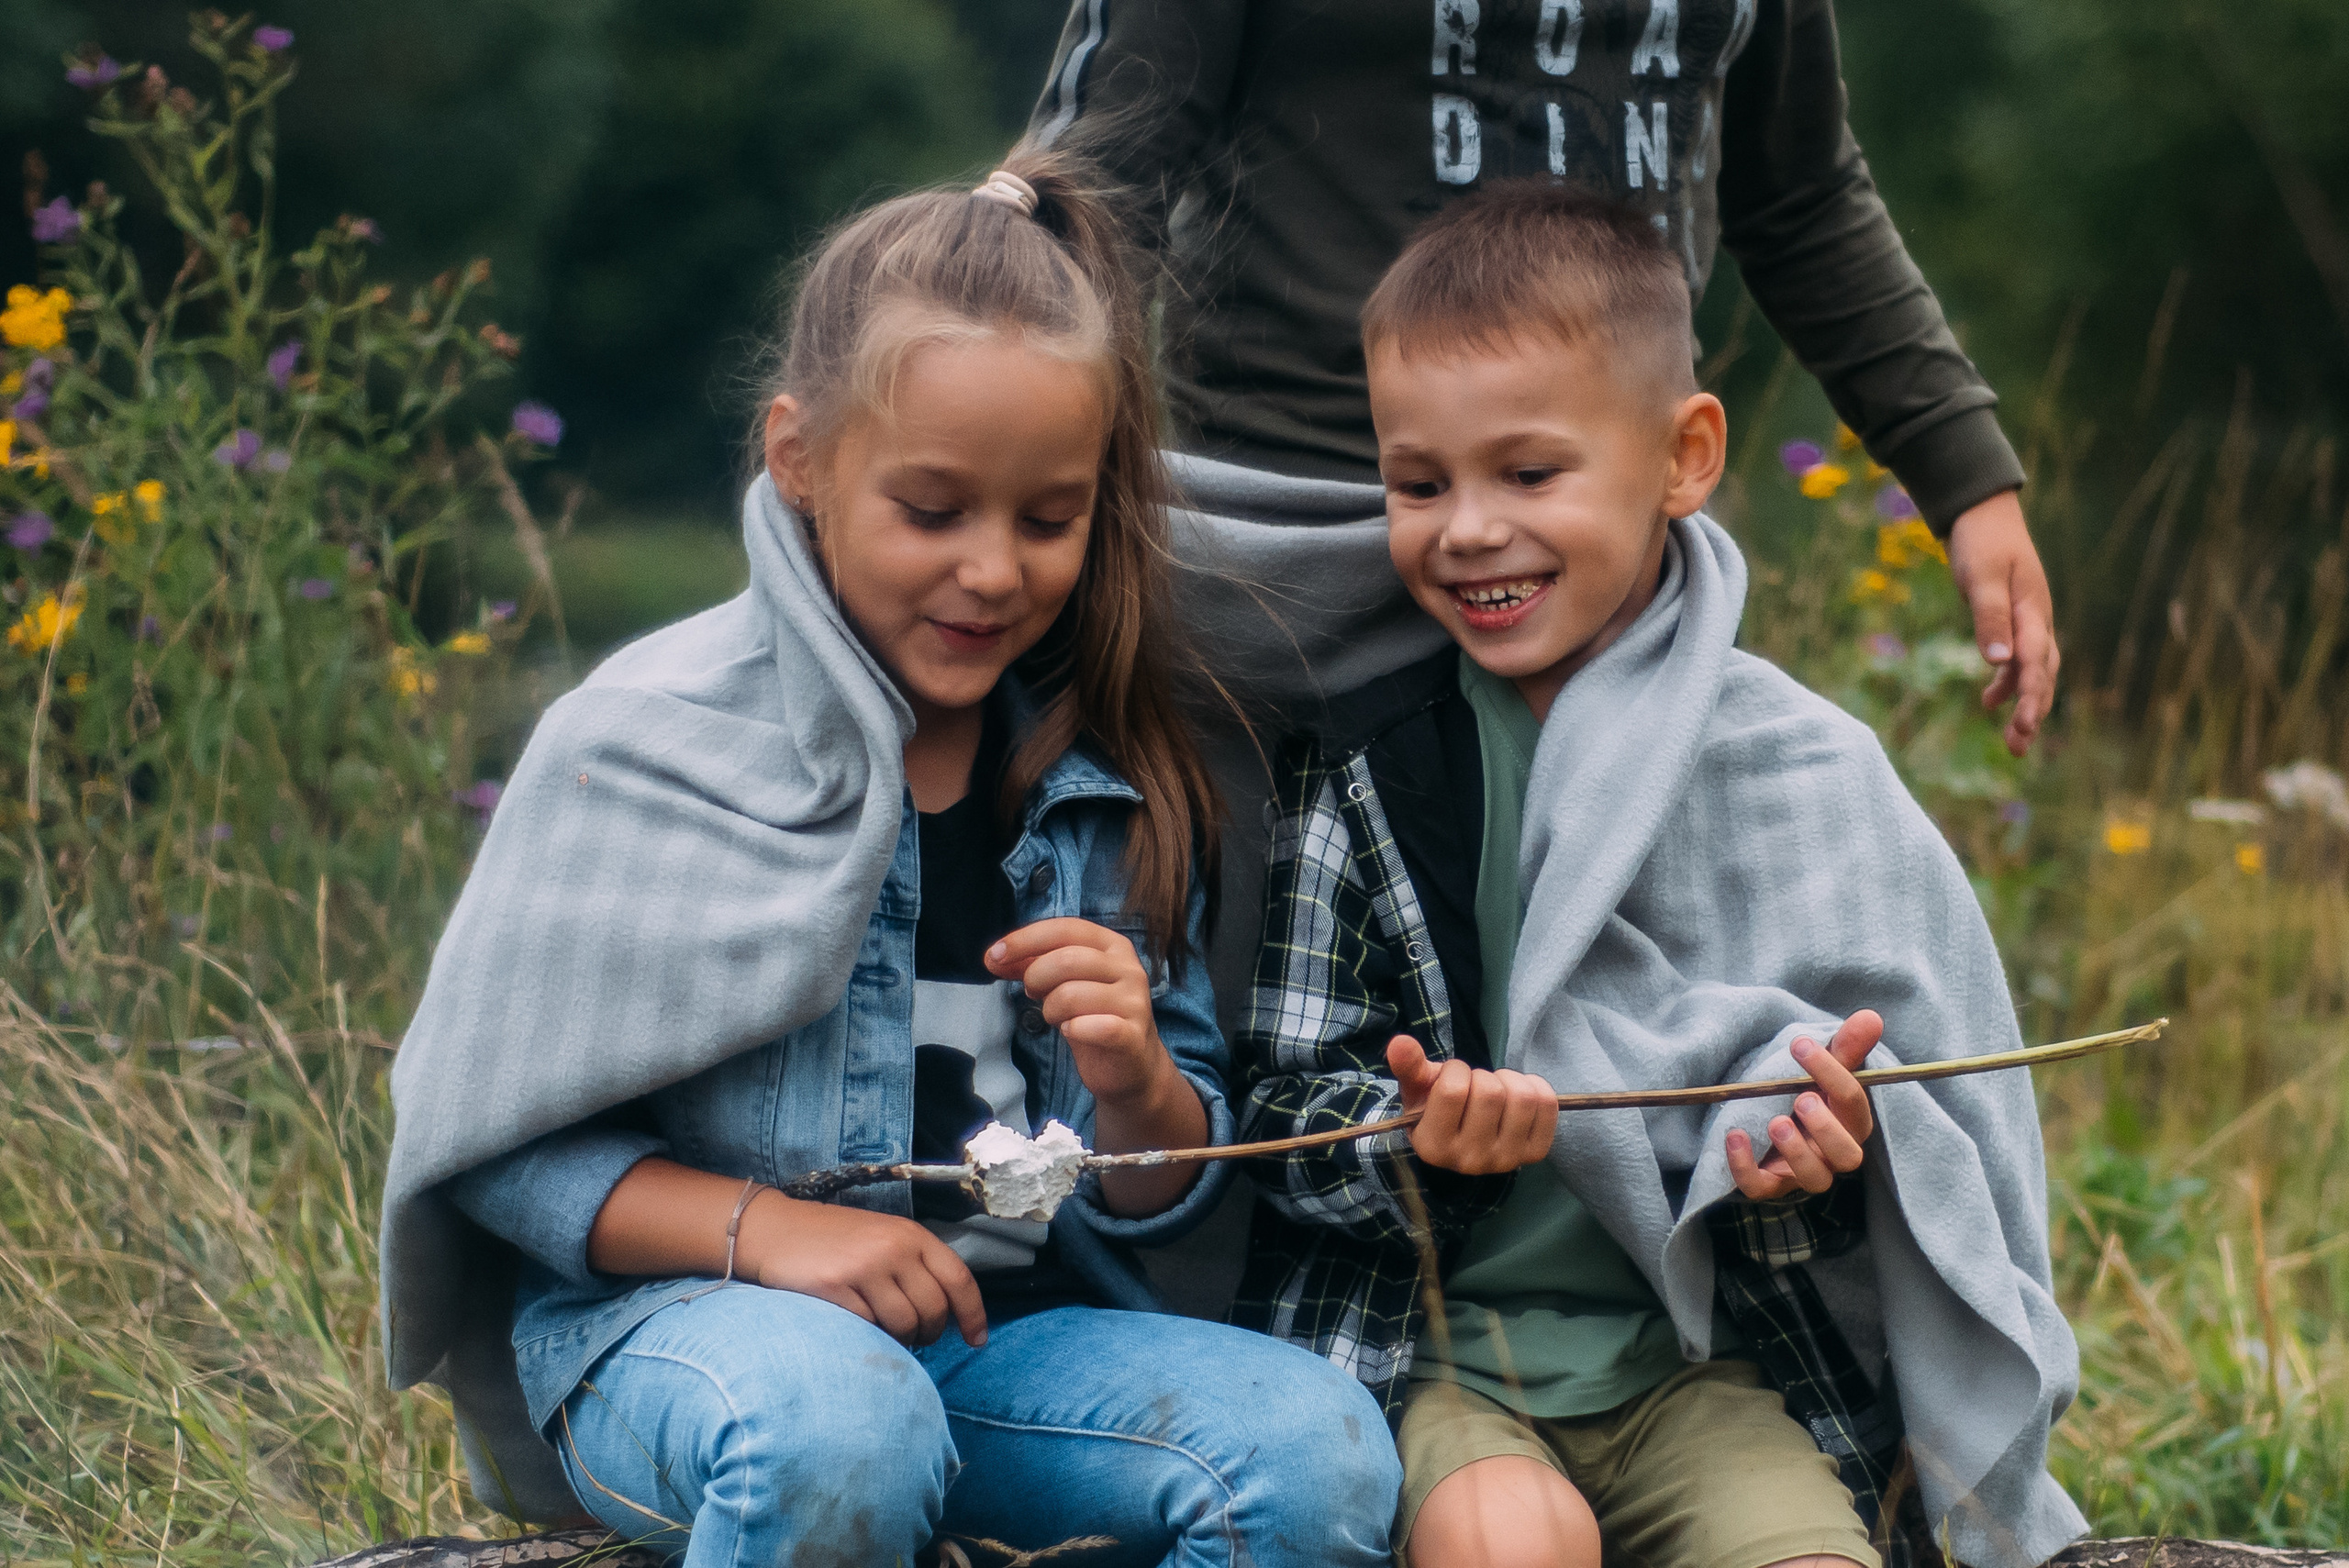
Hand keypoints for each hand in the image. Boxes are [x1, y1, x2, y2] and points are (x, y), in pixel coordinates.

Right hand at [741, 1191, 986, 1347]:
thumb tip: (946, 1313)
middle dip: (929, 1333)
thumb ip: (915, 1266)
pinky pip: (868, 1327)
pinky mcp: (835, 1287)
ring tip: (884, 1329)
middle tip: (914, 1335)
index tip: (976, 1340)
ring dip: (900, 1338)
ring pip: (904, 1325)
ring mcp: (864, 1267)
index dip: (973, 1314)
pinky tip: (857, 1323)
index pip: (959, 1279)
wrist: (775, 1229)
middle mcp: (894, 1248)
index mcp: (912, 1235)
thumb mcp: (883, 1238)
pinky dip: (868, 1334)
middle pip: (934, 1310)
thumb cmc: (834, 1240)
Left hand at [988, 917, 1174, 1107]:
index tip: (994, 955)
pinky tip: (1073, 1031)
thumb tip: (993, 957)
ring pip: (1071, 995)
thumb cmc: (1093, 1016)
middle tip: (1034, 993)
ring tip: (1057, 1017)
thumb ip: (1032, 965)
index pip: (1065, 928)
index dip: (1026, 939)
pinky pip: (1090, 1026)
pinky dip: (1072, 1030)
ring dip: (1051, 1010)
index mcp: (1113, 946)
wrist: (1131, 1065)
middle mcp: (1129, 968)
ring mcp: (1134, 1002)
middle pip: (1066, 960)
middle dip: (1035, 978)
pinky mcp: (1132, 1035)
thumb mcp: (1063, 984)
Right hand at [1387, 1035, 1557, 1175]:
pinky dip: (1535, 1086)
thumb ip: (1409, 1065)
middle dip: (1482, 1076)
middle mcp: (1469, 1161)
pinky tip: (1517, 1094)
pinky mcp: (1534, 1153)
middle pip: (1490, 1092)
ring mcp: (1505, 1160)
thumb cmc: (1437, 1106)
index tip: (1451, 1077)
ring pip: (1521, 1097)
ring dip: (1509, 1080)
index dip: (1455, 1070)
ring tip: (1495, 1088)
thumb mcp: (1417, 1088)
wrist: (1465, 1136)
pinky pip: (1547, 1105)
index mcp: (1433, 1146)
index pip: (1453, 1090)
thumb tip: (1400, 1043)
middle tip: (1474, 1085)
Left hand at [1724, 1010, 1881, 1199]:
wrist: (1772, 1121)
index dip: (1831, 1073)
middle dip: (1826, 1129)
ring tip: (1776, 1123)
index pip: (1854, 1103)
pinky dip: (1744, 1168)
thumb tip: (1871, 1017)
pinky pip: (1760, 1189)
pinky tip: (1734, 1136)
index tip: (1800, 1045)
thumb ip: (1846, 1047)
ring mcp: (1803, 1172)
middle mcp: (1833, 1152)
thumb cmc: (1807, 1094)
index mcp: (1851, 1121)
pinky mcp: (1771, 1184)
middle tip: (1802, 1099)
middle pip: (1848, 1156)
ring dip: (1796, 1152)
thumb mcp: (1824, 1069)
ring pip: (1814, 1179)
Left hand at [1947, 490, 2058, 755]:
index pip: (2036, 662)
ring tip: (2013, 741)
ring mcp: (2029, 621)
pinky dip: (2007, 683)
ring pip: (2034, 672)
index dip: (2031, 695)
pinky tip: (1989, 703)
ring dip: (2024, 705)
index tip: (2023, 724)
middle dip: (2033, 711)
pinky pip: (2018, 661)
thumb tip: (1999, 663)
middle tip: (2018, 747)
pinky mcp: (2014, 621)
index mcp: (2033, 612)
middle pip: (2042, 674)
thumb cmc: (1981, 542)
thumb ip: (1990, 619)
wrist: (1982, 513)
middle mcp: (2038, 620)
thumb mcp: (1981, 578)